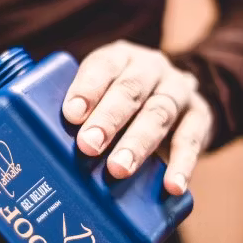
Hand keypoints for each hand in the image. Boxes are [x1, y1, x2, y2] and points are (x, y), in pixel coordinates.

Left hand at [62, 40, 214, 194]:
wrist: (178, 97)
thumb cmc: (121, 101)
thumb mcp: (101, 94)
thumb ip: (79, 112)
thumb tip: (42, 149)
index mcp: (120, 58)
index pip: (103, 66)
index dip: (87, 89)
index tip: (72, 114)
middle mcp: (151, 68)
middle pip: (130, 90)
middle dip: (108, 119)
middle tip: (88, 146)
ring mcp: (178, 90)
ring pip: (159, 114)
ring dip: (138, 143)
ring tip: (119, 169)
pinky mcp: (200, 116)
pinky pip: (193, 139)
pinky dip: (183, 163)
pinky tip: (172, 185)